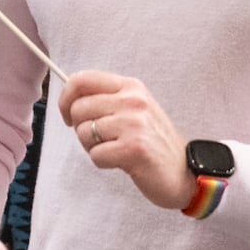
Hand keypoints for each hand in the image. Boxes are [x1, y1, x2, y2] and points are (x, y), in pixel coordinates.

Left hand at [59, 70, 197, 210]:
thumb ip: (106, 100)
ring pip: (84, 133)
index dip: (65, 99)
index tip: (68, 116)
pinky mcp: (133, 148)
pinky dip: (103, 162)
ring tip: (115, 149)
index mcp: (131, 86)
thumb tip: (69, 100)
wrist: (184, 170)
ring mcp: (134, 123)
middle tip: (102, 139)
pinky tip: (121, 162)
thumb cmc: (152, 142)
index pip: (82, 79)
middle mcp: (133, 100)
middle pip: (78, 109)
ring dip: (93, 147)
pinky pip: (95, 155)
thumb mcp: (133, 110)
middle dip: (82, 128)